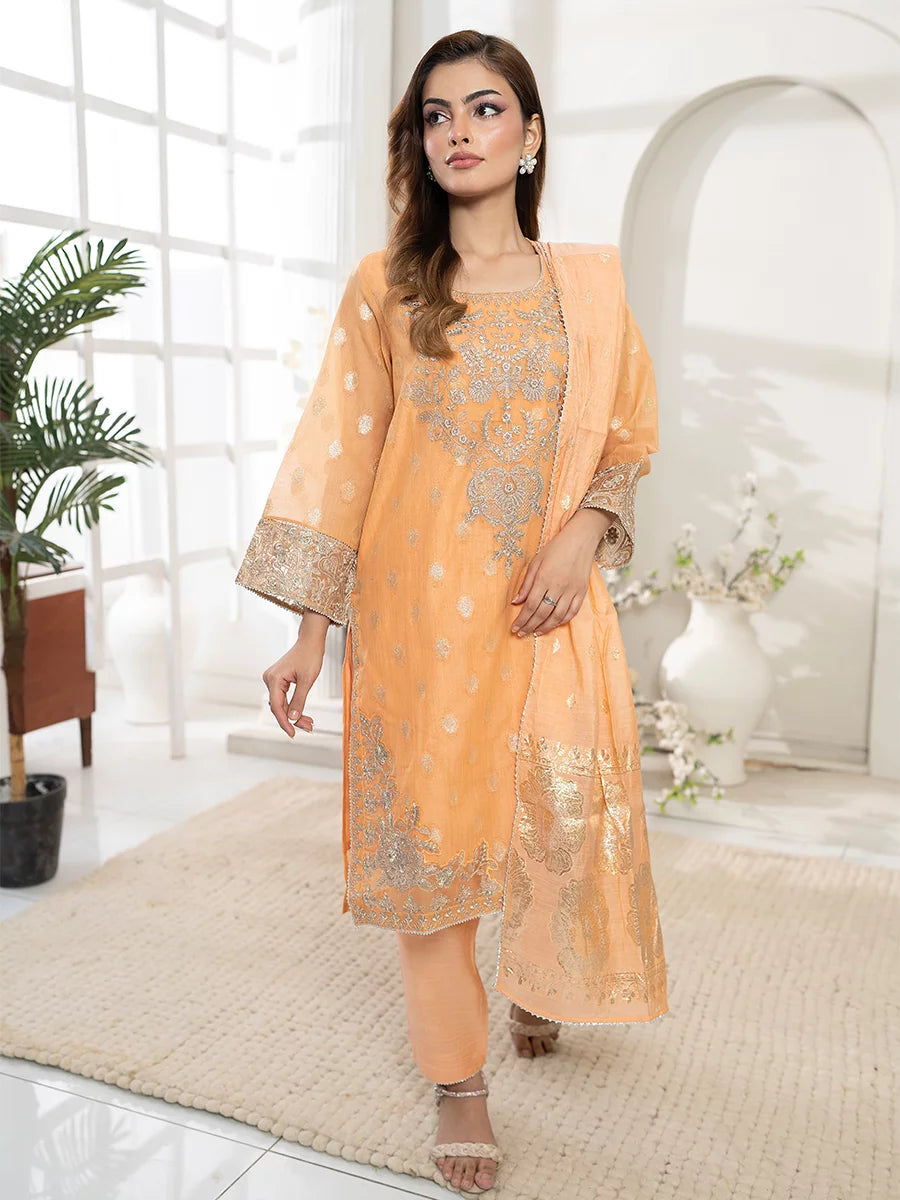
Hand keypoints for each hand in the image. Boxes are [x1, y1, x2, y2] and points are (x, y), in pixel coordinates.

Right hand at [262, 636, 324, 736]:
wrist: (311, 641)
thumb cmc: (310, 656)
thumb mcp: (307, 680)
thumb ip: (299, 700)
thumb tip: (293, 718)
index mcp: (273, 679)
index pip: (277, 707)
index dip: (285, 722)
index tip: (293, 734)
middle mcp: (269, 679)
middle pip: (279, 707)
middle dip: (293, 719)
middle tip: (309, 728)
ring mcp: (272, 679)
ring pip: (282, 704)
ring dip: (294, 714)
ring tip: (309, 723)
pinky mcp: (278, 680)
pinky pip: (284, 698)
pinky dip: (294, 706)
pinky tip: (303, 715)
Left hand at [510, 510, 610, 637]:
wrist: (580, 540)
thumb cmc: (555, 548)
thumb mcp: (536, 562)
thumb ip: (526, 583)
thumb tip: (516, 602)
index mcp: (544, 578)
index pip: (530, 605)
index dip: (522, 619)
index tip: (514, 628)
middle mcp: (558, 587)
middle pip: (542, 613)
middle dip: (530, 626)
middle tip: (521, 634)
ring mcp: (572, 591)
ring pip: (557, 616)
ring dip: (545, 627)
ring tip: (535, 632)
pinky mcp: (582, 592)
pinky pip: (572, 612)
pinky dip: (562, 621)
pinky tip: (553, 624)